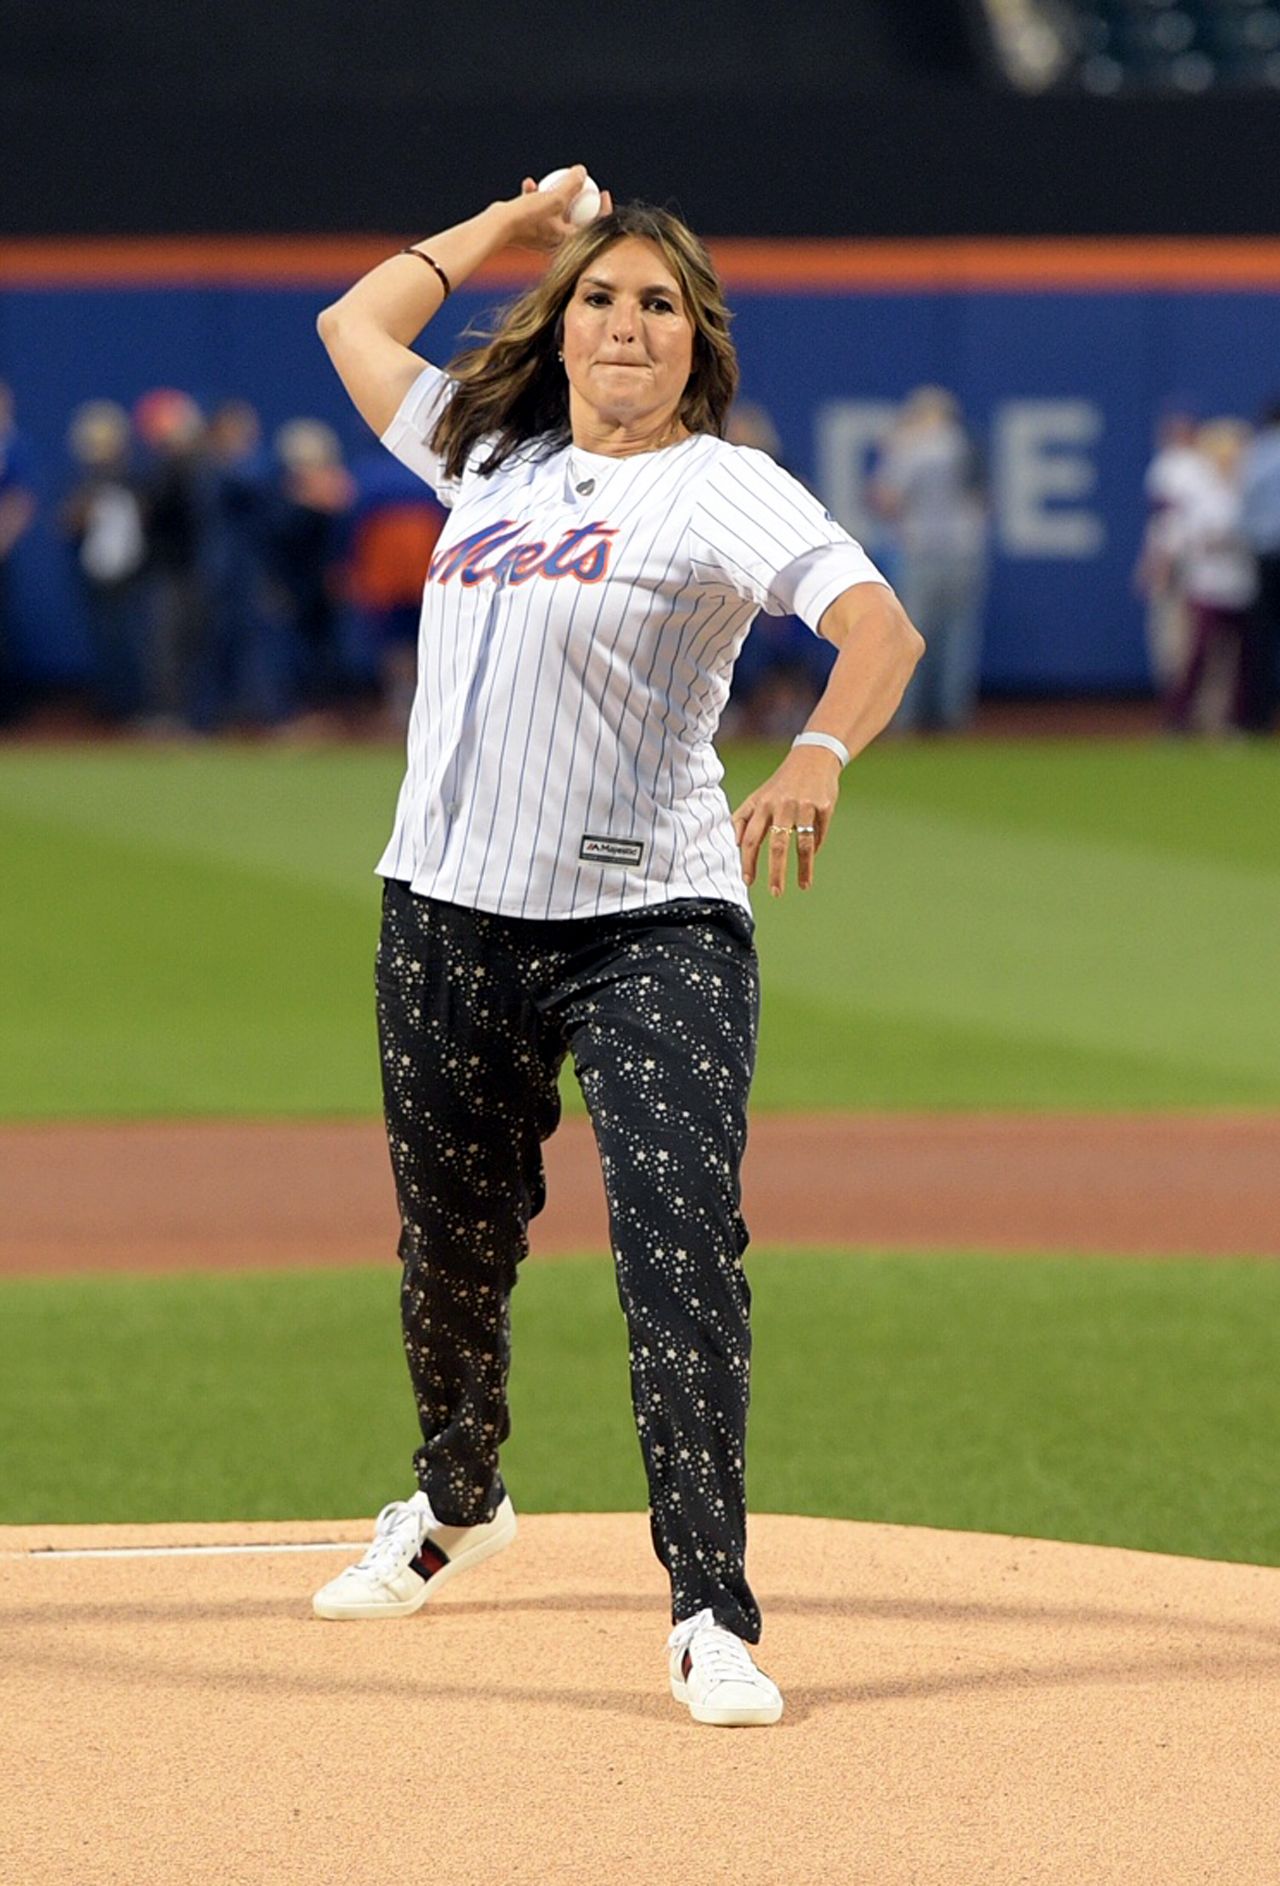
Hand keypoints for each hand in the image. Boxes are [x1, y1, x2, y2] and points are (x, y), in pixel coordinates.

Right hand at [505, 167, 613, 250]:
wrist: (497, 229)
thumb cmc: (528, 217)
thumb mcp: (554, 198)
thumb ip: (571, 185)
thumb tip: (583, 172)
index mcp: (567, 239)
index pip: (594, 225)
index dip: (604, 208)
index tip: (603, 191)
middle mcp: (556, 242)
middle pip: (576, 218)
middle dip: (579, 199)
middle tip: (583, 183)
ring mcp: (542, 238)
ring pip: (554, 213)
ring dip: (553, 194)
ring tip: (550, 180)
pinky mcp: (528, 231)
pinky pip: (537, 211)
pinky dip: (534, 197)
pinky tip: (529, 184)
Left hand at [730, 747, 840, 896]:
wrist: (813, 758)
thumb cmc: (780, 784)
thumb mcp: (758, 796)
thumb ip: (742, 818)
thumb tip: (734, 845)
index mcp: (762, 805)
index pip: (750, 839)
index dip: (748, 862)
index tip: (748, 882)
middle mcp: (782, 806)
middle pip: (777, 845)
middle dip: (776, 872)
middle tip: (775, 893)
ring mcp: (805, 806)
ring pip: (803, 844)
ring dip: (803, 868)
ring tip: (803, 886)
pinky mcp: (824, 806)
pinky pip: (819, 835)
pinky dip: (815, 849)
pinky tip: (811, 861)